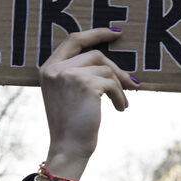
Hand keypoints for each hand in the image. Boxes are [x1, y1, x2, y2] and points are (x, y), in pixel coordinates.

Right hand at [39, 29, 136, 180]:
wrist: (68, 148)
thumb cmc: (71, 125)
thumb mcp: (67, 94)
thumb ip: (77, 73)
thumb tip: (110, 62)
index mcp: (48, 68)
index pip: (73, 40)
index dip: (96, 33)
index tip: (116, 32)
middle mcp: (56, 68)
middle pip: (94, 54)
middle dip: (115, 68)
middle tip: (132, 81)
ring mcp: (69, 75)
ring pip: (106, 69)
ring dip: (119, 86)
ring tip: (122, 102)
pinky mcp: (86, 84)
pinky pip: (112, 83)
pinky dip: (120, 96)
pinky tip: (120, 108)